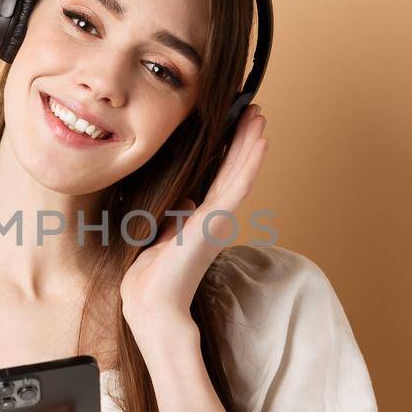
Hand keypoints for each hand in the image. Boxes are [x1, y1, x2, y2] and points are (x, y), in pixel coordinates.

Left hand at [119, 104, 267, 327]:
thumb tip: (184, 200)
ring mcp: (219, 218)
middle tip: (253, 110)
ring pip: (240, 171)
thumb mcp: (162, 236)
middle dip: (244, 138)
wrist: (151, 301)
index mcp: (203, 219)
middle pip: (234, 169)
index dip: (230, 150)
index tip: (234, 124)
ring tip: (259, 115)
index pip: (220, 177)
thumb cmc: (151, 276)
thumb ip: (176, 218)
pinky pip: (238, 185)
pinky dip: (250, 161)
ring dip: (251, 142)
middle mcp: (215, 217)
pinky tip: (260, 140)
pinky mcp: (217, 220)